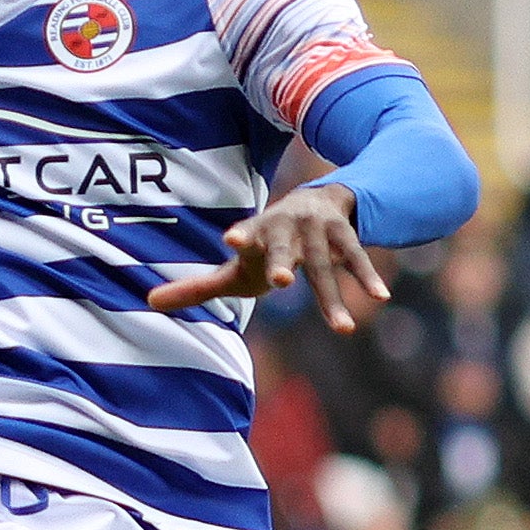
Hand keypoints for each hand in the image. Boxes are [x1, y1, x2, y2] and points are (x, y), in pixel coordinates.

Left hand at [149, 179, 378, 329]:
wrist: (317, 200)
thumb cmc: (264, 246)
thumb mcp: (234, 267)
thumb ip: (197, 287)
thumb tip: (149, 303)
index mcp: (255, 234)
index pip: (244, 235)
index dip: (240, 237)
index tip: (231, 240)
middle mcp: (286, 230)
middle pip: (282, 251)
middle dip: (281, 263)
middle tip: (281, 281)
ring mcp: (317, 232)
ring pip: (324, 268)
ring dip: (333, 297)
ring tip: (343, 329)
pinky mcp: (345, 237)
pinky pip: (358, 260)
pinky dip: (367, 279)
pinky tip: (380, 299)